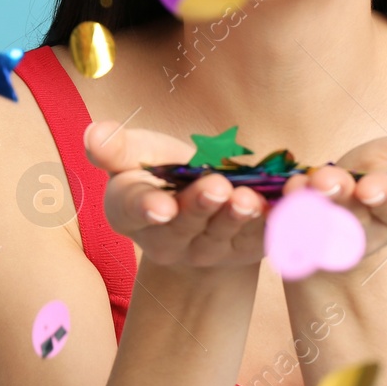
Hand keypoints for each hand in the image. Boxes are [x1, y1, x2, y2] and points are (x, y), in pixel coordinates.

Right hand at [84, 120, 269, 269]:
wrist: (199, 205)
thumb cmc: (160, 170)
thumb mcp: (135, 154)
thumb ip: (116, 147)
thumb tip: (93, 135)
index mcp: (131, 213)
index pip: (134, 211)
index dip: (147, 207)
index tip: (160, 204)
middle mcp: (170, 240)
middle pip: (186, 224)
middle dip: (201, 206)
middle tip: (216, 187)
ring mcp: (210, 249)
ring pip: (227, 233)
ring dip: (241, 216)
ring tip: (250, 198)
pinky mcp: (249, 247)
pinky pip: (267, 234)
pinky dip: (282, 219)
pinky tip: (293, 201)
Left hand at [278, 127, 386, 263]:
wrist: (351, 208)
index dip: (385, 195)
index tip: (370, 187)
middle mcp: (366, 228)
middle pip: (351, 215)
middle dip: (337, 198)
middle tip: (324, 181)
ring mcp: (328, 237)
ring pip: (314, 224)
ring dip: (302, 208)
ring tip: (293, 189)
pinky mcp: (294, 236)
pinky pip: (280, 227)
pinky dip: (269, 216)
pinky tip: (258, 202)